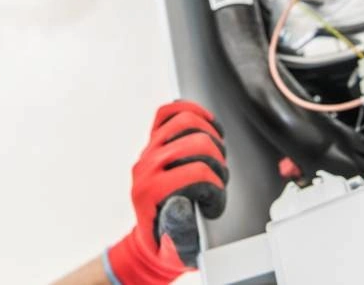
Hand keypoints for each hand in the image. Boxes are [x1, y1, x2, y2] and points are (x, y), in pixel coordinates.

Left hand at [106, 101, 227, 283]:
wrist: (151, 240)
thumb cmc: (168, 245)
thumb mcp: (177, 250)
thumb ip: (180, 232)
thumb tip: (181, 202)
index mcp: (149, 192)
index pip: (197, 173)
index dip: (215, 189)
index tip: (213, 205)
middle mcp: (145, 167)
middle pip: (197, 143)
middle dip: (217, 162)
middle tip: (217, 181)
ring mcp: (149, 150)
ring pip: (186, 121)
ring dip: (211, 137)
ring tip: (215, 157)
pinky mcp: (154, 140)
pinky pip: (169, 112)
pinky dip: (192, 111)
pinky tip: (207, 125)